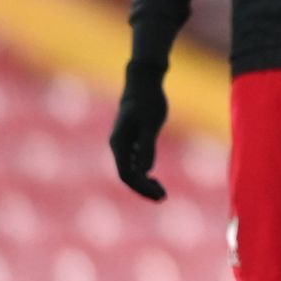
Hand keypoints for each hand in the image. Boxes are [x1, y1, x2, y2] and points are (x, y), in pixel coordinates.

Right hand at [109, 61, 169, 200]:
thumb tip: (145, 171)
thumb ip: (147, 146)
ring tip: (161, 193)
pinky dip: (143, 172)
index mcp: (119, 143)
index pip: (127, 174)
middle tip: (163, 198)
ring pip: (129, 170)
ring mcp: (123, 143)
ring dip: (143, 183)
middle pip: (127, 175)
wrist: (143, 82)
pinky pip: (133, 162)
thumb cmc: (148, 100)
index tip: (159, 195)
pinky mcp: (131, 140)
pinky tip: (154, 177)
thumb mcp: (151, 123)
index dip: (141, 188)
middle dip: (143, 189)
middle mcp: (118, 146)